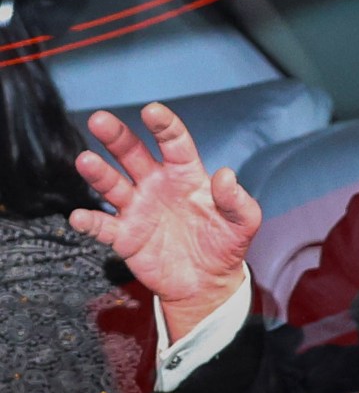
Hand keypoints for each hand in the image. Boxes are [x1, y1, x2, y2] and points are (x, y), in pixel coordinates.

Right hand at [70, 103, 261, 341]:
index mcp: (186, 174)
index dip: (164, 126)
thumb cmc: (226, 243)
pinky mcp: (126, 236)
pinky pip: (103, 226)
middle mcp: (157, 185)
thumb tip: (225, 175)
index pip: (174, 143)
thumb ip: (236, 199)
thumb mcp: (243, 221)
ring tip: (85, 160)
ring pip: (113, 185)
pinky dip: (90, 222)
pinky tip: (80, 216)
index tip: (152, 111)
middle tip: (100, 120)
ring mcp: (138, 209)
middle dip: (118, 138)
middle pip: (133, 155)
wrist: (208, 282)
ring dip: (98, 173)